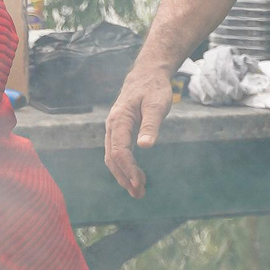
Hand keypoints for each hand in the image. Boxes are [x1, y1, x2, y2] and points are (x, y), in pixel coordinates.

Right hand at [102, 66, 174, 199]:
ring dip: (123, 175)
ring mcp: (114, 129)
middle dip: (124, 178)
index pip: (119, 151)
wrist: (147, 75)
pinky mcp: (119, 131)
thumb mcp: (157, 104)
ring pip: (112, 157)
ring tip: (139, 191)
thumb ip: (151, 125)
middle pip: (112, 158)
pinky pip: (117, 152)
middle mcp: (112, 126)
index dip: (128, 169)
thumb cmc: (153, 88)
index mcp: (119, 120)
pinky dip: (125, 167)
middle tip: (139, 194)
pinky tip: (136, 176)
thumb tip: (145, 146)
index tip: (139, 183)